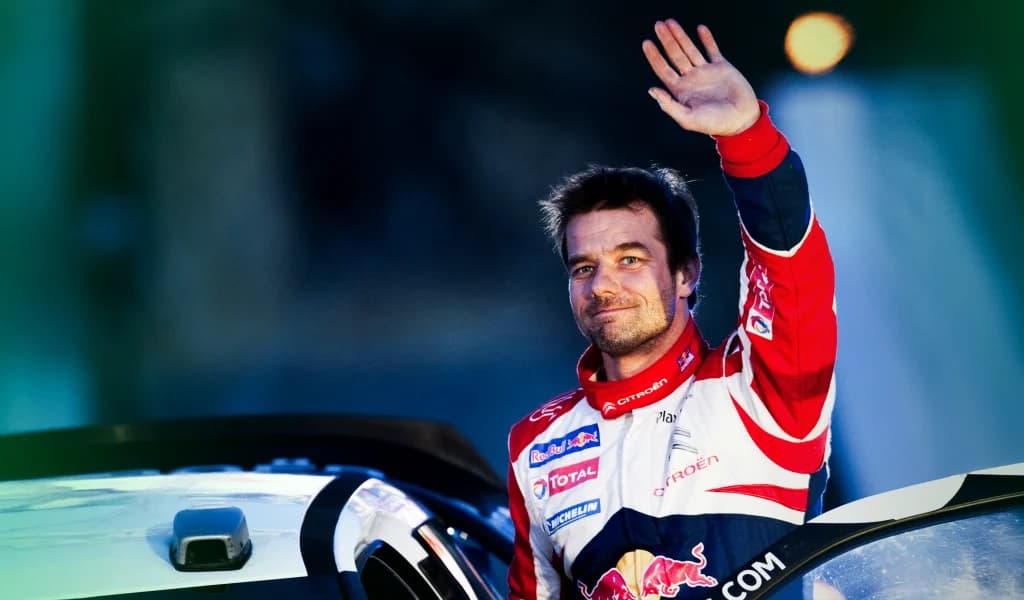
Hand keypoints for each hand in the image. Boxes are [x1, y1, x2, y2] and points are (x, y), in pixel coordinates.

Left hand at [642, 20, 759, 136]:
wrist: (741, 120)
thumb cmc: (714, 124)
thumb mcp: (688, 119)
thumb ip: (669, 106)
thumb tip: (651, 90)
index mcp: (681, 90)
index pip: (663, 70)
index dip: (654, 56)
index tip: (647, 43)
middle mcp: (691, 79)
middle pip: (674, 55)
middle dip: (666, 40)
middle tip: (658, 25)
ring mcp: (706, 72)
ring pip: (690, 49)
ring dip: (681, 36)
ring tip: (671, 22)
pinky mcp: (722, 67)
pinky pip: (712, 50)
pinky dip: (707, 39)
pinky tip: (700, 29)